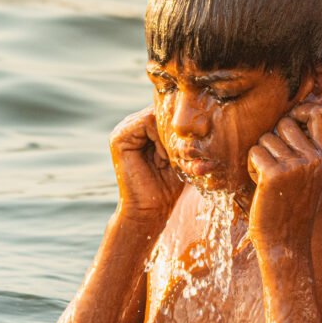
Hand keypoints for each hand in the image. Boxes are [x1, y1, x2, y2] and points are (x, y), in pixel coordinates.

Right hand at [109, 105, 183, 226]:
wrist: (150, 211)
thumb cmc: (168, 186)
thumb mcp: (180, 155)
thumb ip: (183, 135)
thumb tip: (202, 115)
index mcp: (145, 128)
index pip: (167, 111)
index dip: (183, 126)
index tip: (192, 149)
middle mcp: (132, 125)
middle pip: (162, 111)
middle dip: (177, 132)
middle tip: (186, 155)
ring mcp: (123, 130)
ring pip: (156, 115)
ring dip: (170, 137)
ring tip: (173, 160)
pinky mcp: (119, 138)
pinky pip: (147, 122)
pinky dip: (160, 139)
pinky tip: (163, 159)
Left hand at [246, 103, 321, 249]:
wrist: (287, 244)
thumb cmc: (293, 209)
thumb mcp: (311, 176)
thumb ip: (307, 149)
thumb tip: (292, 116)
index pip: (318, 112)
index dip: (300, 110)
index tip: (290, 122)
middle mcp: (315, 158)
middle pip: (285, 123)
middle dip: (272, 139)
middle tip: (274, 164)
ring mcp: (296, 166)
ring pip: (266, 138)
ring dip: (260, 156)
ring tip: (268, 179)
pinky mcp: (275, 175)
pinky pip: (254, 152)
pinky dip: (251, 167)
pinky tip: (260, 185)